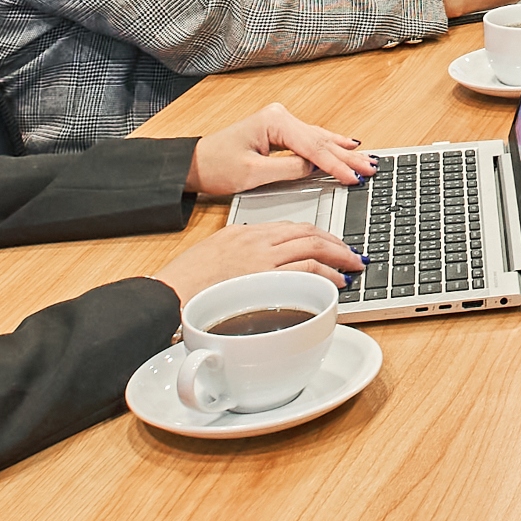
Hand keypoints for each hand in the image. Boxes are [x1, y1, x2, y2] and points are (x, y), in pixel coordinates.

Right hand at [155, 217, 362, 305]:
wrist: (167, 294)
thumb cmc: (186, 282)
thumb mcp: (215, 255)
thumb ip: (242, 255)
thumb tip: (264, 267)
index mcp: (245, 232)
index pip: (291, 226)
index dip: (317, 234)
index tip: (331, 241)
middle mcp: (256, 240)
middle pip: (307, 232)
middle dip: (336, 241)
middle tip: (352, 251)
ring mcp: (261, 258)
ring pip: (312, 247)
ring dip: (338, 255)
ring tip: (352, 264)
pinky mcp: (262, 278)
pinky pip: (304, 270)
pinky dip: (326, 273)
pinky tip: (336, 281)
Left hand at [185, 102, 374, 195]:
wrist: (194, 163)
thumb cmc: (216, 166)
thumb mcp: (252, 174)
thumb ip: (289, 169)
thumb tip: (315, 168)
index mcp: (274, 122)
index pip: (313, 147)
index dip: (335, 165)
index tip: (353, 177)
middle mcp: (280, 117)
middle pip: (321, 139)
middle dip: (347, 156)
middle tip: (371, 168)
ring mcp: (281, 122)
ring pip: (319, 139)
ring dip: (342, 152)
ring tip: (366, 159)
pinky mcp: (280, 132)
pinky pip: (310, 140)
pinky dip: (329, 147)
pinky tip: (346, 145)